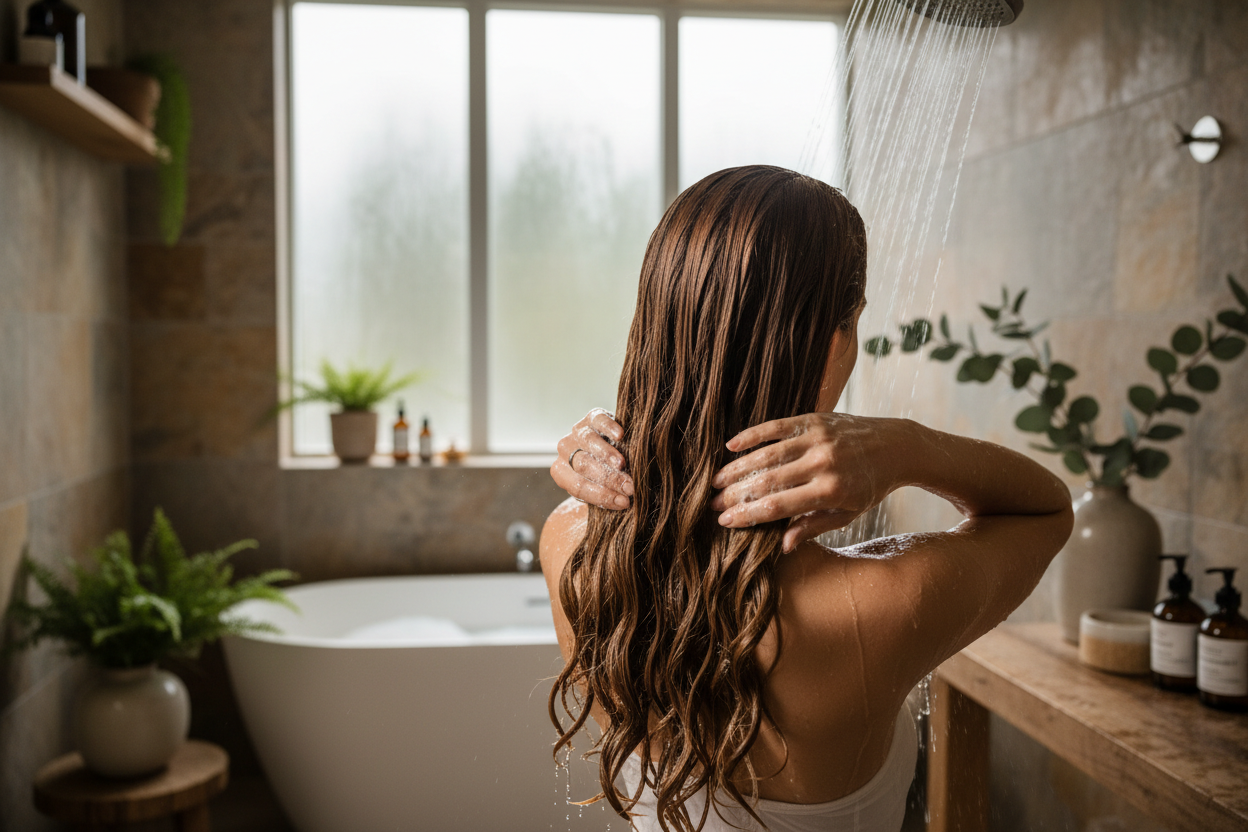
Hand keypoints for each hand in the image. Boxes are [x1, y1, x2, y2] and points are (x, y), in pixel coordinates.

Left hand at [551, 409, 633, 509]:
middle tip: (629, 487)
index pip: (579, 487)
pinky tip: (620, 436)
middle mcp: (565, 450)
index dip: (602, 496)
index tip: (624, 502)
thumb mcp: (601, 488)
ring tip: (622, 464)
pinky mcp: (592, 416)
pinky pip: (599, 420)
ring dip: (606, 455)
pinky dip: (608, 428)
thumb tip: (625, 501)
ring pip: (588, 442)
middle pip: (584, 466)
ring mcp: (577, 431)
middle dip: (609, 478)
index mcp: (561, 472)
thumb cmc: (604, 474)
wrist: (610, 446)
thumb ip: (607, 493)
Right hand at [709, 413, 911, 551]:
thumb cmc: (870, 486)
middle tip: (713, 504)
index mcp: (831, 492)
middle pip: (767, 481)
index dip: (748, 515)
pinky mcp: (814, 419)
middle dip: (736, 495)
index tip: (725, 521)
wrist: (896, 446)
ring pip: (767, 454)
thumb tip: (782, 546)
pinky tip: (731, 446)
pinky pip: (776, 426)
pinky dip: (751, 435)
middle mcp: (822, 463)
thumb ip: (814, 527)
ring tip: (716, 481)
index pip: (778, 507)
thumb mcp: (848, 514)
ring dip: (737, 468)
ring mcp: (817, 438)